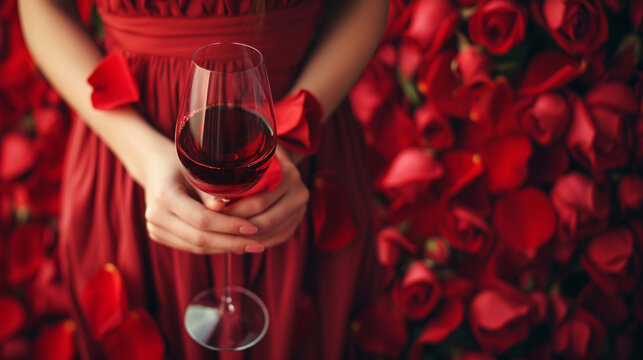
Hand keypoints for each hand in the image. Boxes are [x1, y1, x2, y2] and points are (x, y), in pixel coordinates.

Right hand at [142, 141, 264, 254]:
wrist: (155, 166)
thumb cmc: (182, 163)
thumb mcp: (197, 168)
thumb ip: (209, 190)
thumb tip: (225, 207)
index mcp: (164, 195)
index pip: (201, 219)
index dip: (229, 226)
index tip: (253, 227)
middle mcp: (156, 215)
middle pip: (199, 238)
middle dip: (231, 243)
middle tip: (258, 244)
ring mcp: (155, 229)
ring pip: (196, 247)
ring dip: (225, 248)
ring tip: (250, 245)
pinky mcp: (159, 236)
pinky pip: (191, 247)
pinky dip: (214, 247)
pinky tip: (233, 244)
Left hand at [224, 146, 309, 247]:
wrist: (273, 164)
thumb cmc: (249, 163)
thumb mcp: (238, 167)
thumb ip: (225, 186)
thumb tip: (213, 206)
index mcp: (287, 174)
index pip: (258, 202)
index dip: (234, 213)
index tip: (214, 217)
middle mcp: (299, 191)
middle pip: (266, 220)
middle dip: (240, 228)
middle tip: (218, 233)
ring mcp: (301, 208)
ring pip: (271, 232)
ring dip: (248, 239)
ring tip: (226, 239)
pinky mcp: (297, 221)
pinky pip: (277, 237)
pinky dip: (258, 241)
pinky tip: (241, 241)